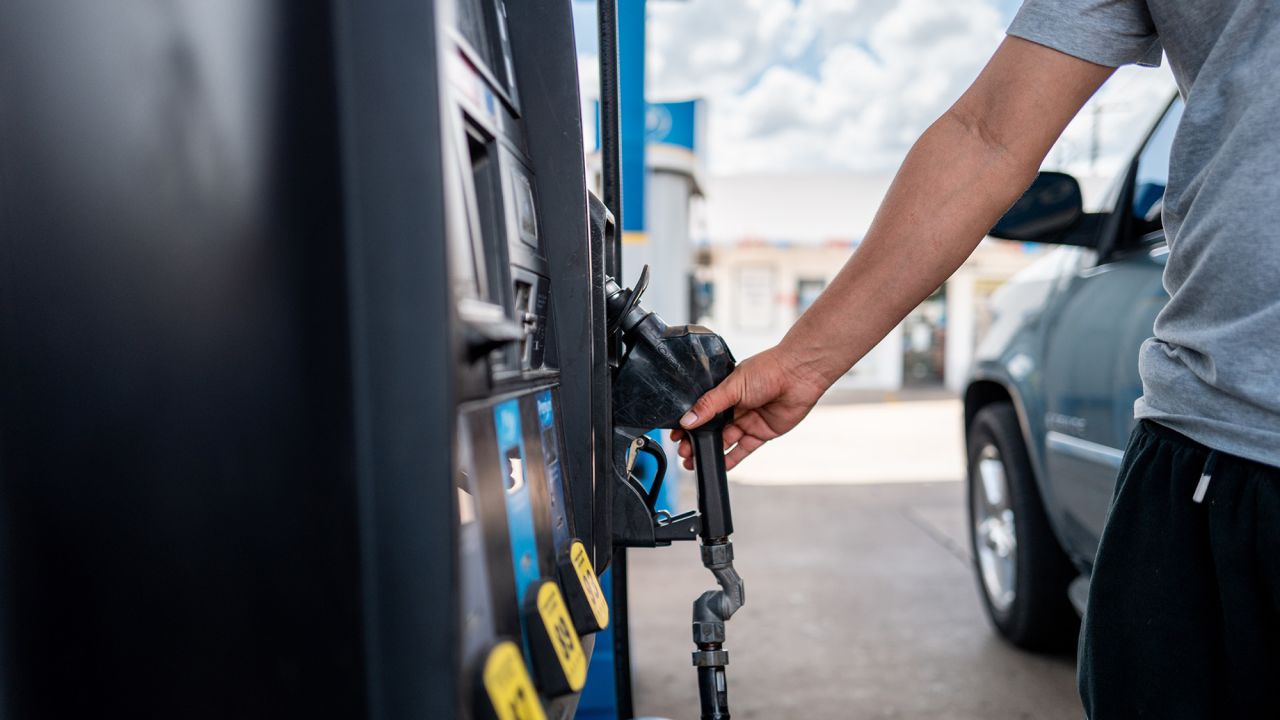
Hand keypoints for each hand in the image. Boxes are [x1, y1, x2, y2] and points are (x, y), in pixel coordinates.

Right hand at [670, 345, 827, 470]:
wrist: (799, 375)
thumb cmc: (769, 370)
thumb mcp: (733, 386)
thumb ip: (709, 405)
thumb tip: (688, 419)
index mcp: (726, 391)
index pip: (703, 410)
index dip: (690, 423)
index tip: (677, 434)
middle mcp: (736, 406)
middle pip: (712, 428)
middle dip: (698, 440)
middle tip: (684, 451)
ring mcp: (749, 420)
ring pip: (726, 440)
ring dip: (711, 450)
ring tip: (695, 461)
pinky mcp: (762, 433)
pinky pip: (744, 449)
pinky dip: (732, 458)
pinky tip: (719, 465)